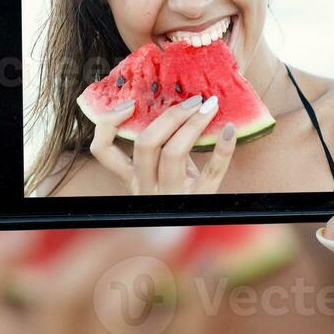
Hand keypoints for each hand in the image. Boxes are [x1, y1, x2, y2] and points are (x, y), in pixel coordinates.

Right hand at [0, 207, 218, 333]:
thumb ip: (75, 332)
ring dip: (143, 267)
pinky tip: (212, 272)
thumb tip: (103, 243)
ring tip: (169, 246)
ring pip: (110, 315)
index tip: (21, 229)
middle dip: (96, 251)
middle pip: (56, 302)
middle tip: (131, 232)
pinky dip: (198, 302)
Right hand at [86, 93, 238, 195]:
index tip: (129, 103)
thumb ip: (153, 149)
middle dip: (168, 116)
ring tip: (208, 107)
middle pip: (146, 144)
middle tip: (191, 100)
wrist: (193, 233)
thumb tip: (161, 102)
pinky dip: (223, 148)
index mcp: (132, 180)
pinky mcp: (202, 199)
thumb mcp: (156, 175)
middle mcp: (147, 189)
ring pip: (173, 153)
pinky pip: (212, 171)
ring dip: (192, 124)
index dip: (109, 124)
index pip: (102, 151)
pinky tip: (231, 130)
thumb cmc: (175, 194)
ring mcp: (173, 196)